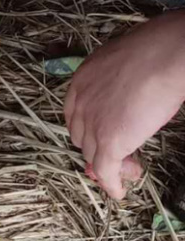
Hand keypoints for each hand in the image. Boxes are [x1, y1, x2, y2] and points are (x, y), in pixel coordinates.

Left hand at [64, 11, 184, 197]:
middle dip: (98, 149)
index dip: (88, 130)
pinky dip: (111, 184)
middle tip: (120, 154)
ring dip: (111, 166)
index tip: (100, 138)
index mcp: (82, 81)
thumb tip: (133, 91)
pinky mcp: (109, 140)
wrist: (165, 54)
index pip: (76, 115)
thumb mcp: (126, 63)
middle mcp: (80, 103)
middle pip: (82, 136)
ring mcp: (93, 123)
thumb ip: (120, 81)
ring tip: (132, 169)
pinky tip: (119, 192)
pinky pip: (106, 170)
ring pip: (93, 154)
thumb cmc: (156, 49)